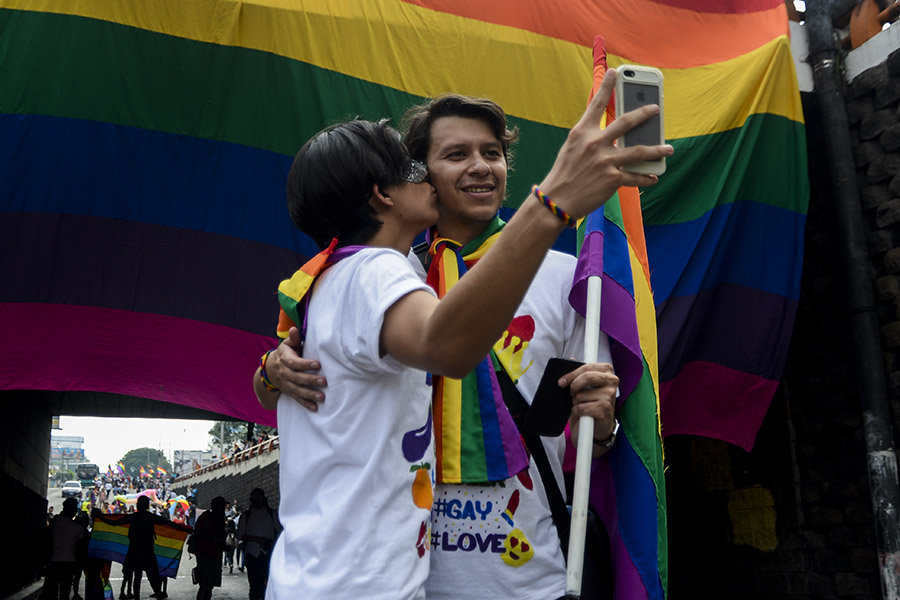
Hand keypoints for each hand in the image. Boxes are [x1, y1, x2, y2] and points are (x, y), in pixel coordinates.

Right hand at [265, 327, 326, 410]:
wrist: (271, 368)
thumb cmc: (286, 353)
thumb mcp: (288, 345)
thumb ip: (293, 338)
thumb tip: (294, 329)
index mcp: (285, 360)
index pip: (294, 363)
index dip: (305, 364)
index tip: (318, 364)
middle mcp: (284, 373)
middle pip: (297, 378)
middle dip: (310, 380)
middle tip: (324, 382)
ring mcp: (286, 384)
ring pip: (297, 390)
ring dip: (309, 394)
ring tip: (322, 397)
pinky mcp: (289, 392)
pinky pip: (297, 399)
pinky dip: (305, 404)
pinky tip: (315, 408)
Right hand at [538, 69, 672, 219]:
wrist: (556, 201)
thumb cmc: (563, 175)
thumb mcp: (571, 149)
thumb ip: (589, 139)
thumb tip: (614, 137)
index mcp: (581, 133)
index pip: (596, 104)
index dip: (607, 86)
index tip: (614, 72)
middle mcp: (594, 143)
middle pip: (626, 122)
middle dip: (644, 113)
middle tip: (655, 108)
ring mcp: (605, 161)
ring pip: (639, 151)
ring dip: (657, 149)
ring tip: (668, 149)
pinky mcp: (612, 179)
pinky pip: (635, 177)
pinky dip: (646, 178)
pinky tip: (654, 177)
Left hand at [559, 362, 618, 451]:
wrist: (597, 426)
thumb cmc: (590, 402)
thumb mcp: (584, 386)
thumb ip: (578, 373)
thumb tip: (570, 359)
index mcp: (606, 371)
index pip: (587, 367)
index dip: (572, 374)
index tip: (561, 381)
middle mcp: (612, 381)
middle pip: (587, 377)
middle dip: (573, 386)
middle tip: (569, 393)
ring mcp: (610, 395)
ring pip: (581, 395)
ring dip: (575, 401)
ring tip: (580, 404)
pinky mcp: (605, 409)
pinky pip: (582, 407)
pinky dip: (577, 411)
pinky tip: (582, 413)